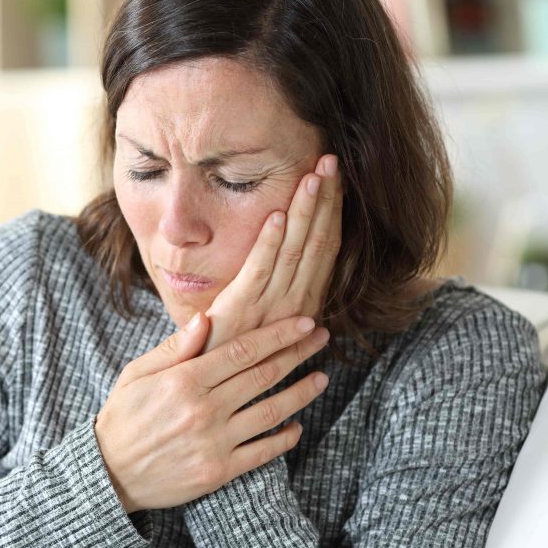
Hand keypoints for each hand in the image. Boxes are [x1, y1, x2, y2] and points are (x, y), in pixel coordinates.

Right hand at [94, 313, 330, 513]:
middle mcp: (204, 409)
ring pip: (270, 412)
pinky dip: (284, 438)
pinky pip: (262, 452)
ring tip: (321, 379)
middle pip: (263, 375)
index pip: (242, 350)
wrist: (110, 474)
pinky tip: (297, 426)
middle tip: (321, 339)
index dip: (278, 335)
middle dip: (297, 353)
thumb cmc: (123, 416)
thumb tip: (206, 318)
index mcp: (184, 380)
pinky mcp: (219, 471)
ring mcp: (214, 442)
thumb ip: (174, 347)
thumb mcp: (137, 374)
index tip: (304, 323)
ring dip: (301, 393)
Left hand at [203, 154, 342, 352]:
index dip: (332, 211)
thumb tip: (300, 273)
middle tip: (331, 160)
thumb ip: (280, 292)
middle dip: (325, 200)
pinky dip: (268, 242)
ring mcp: (269, 307)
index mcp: (304, 302)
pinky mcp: (240, 309)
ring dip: (304, 212)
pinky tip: (276, 214)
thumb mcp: (266, 319)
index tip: (337, 177)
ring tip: (313, 176)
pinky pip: (259, 270)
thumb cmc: (234, 349)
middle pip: (316, 242)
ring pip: (294, 250)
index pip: (325, 248)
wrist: (210, 387)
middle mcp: (295, 303)